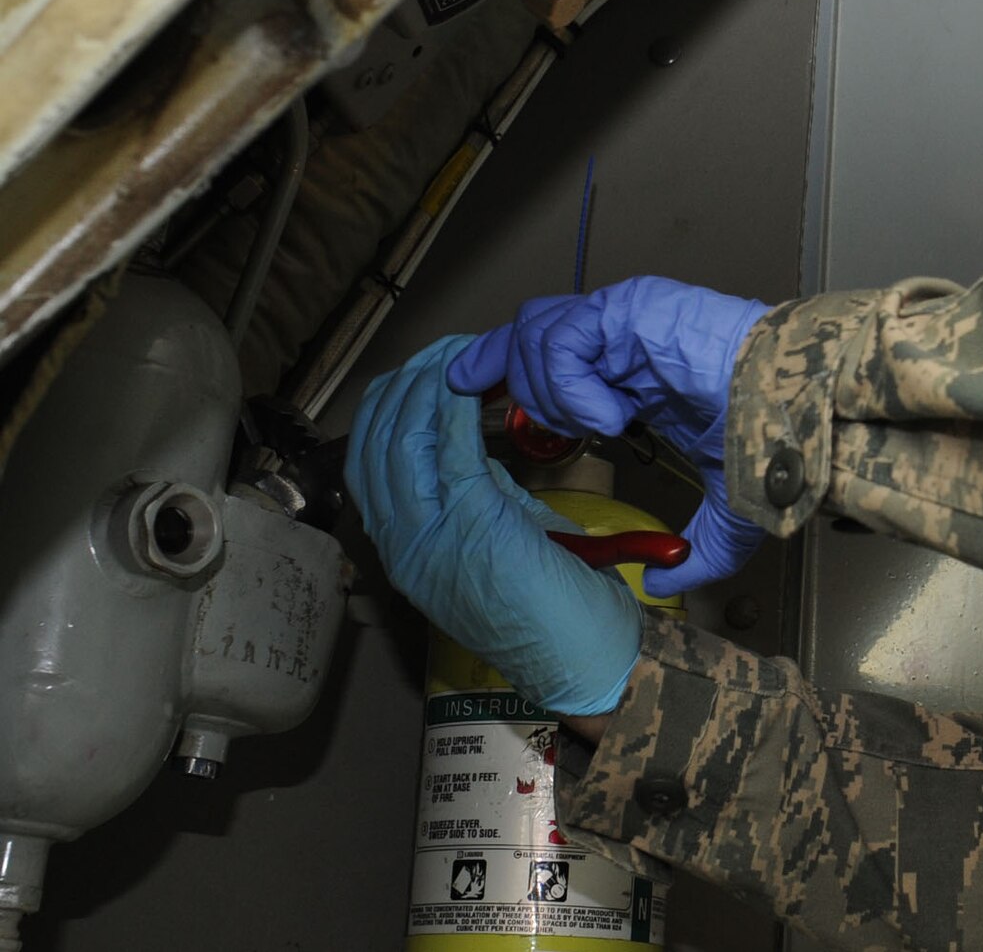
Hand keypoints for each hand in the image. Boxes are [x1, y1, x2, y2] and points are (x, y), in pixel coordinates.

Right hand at [346, 335, 640, 714]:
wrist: (582, 663)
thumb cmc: (552, 608)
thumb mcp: (499, 540)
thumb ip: (477, 495)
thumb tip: (471, 443)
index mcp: (405, 550)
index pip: (368, 463)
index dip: (389, 408)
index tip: (423, 370)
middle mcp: (403, 547)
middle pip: (374, 446)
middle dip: (404, 386)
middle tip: (441, 352)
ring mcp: (430, 543)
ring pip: (402, 444)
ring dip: (428, 389)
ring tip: (455, 356)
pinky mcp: (472, 531)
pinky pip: (451, 454)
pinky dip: (458, 411)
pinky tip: (472, 386)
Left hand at [447, 277, 770, 597]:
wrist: (799, 416)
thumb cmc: (774, 446)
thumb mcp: (725, 515)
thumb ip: (692, 552)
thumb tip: (662, 587)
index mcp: (635, 371)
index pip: (548, 357)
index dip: (506, 373)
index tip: (471, 394)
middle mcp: (622, 336)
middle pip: (527, 332)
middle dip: (500, 370)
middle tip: (488, 403)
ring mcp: (624, 317)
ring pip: (535, 334)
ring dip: (550, 392)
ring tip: (595, 425)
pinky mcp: (629, 307)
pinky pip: (564, 341)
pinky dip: (573, 385)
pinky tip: (612, 415)